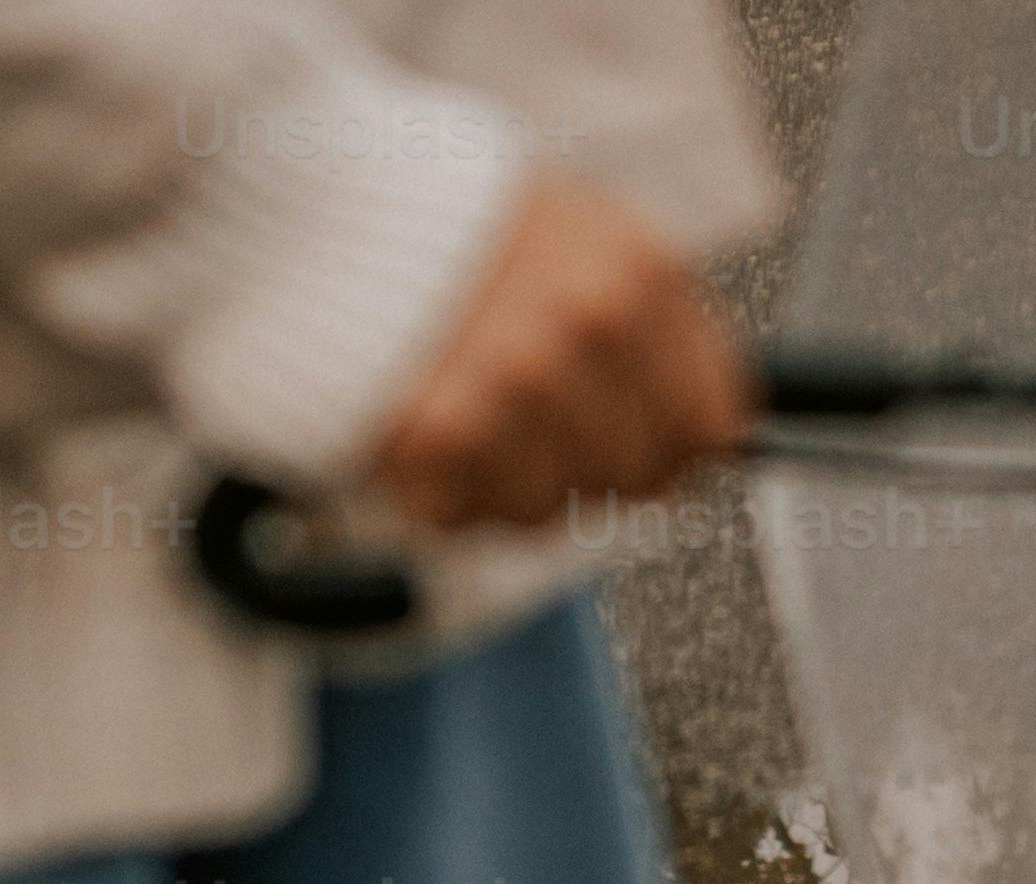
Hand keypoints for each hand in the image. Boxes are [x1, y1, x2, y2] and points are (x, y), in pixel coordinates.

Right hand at [364, 172, 745, 535]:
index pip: (709, 427)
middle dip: (580, 468)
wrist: (315, 213)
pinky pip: (460, 518)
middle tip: (517, 417)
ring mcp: (519, 382)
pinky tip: (413, 423)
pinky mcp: (441, 433)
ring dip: (498, 482)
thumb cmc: (453, 234)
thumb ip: (649, 331)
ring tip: (458, 407)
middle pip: (631, 481)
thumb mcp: (578, 239)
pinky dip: (430, 491)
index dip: (668, 451)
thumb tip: (720, 444)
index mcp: (642, 274)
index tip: (630, 443)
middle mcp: (593, 328)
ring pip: (545, 511)